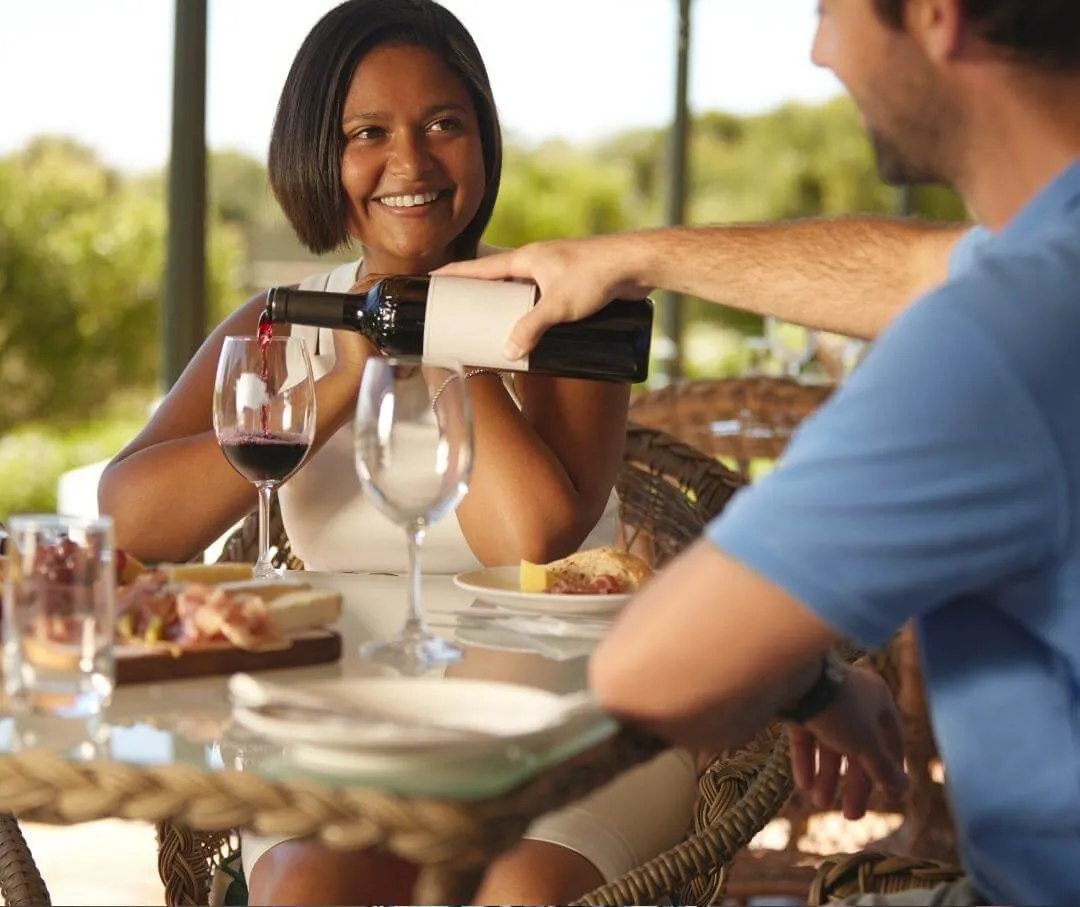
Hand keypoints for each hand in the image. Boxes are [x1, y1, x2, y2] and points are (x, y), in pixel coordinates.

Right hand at [432, 236, 651, 359]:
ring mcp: (556, 270)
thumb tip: (508, 352)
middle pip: (498, 277)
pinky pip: (542, 296)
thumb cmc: (597, 276)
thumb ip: (531, 328)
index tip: (432, 280)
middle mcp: (538, 261)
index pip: (480, 266)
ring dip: (507, 304)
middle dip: (478, 293)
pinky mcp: (572, 282)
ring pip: (522, 288)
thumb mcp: (558, 305)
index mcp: (526, 258)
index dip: (455, 274)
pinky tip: (533, 327)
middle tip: (460, 311)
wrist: (636, 263)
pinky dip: (531, 309)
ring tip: (492, 325)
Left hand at [788, 664, 907, 819]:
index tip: (890, 798)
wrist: (792, 678)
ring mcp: (824, 700)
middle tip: (851, 816)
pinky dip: (806, 760)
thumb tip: (904, 789)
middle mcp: (853, 697)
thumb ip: (883, 768)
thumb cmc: (839, 708)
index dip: (891, 770)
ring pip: (830, 745)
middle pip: (859, 748)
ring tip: (819, 803)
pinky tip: (804, 785)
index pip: (892, 740)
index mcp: (879, 698)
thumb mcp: (866, 743)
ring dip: (826, 777)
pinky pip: (806, 736)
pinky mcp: (798, 704)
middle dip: (854, 784)